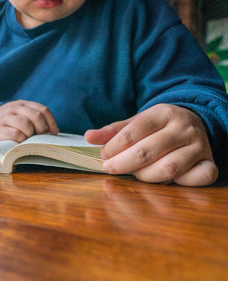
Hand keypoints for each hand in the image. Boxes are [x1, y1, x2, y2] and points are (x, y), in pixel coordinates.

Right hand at [0, 100, 58, 141]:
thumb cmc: (10, 122)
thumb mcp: (21, 115)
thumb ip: (35, 119)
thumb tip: (53, 131)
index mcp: (23, 104)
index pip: (43, 110)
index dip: (51, 122)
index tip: (54, 132)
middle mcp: (14, 108)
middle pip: (36, 116)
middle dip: (41, 129)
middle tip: (38, 136)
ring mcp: (5, 118)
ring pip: (26, 125)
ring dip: (30, 135)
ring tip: (27, 139)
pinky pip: (15, 134)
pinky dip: (21, 140)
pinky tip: (19, 141)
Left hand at [84, 104, 217, 185]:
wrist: (194, 122)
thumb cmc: (157, 127)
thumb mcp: (136, 122)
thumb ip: (112, 131)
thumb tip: (88, 137)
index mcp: (163, 113)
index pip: (133, 132)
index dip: (114, 147)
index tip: (103, 156)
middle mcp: (183, 128)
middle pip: (147, 151)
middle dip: (123, 163)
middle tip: (110, 168)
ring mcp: (199, 146)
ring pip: (169, 168)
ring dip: (146, 176)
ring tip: (135, 173)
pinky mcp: (209, 162)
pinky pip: (200, 178)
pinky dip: (181, 183)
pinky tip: (165, 180)